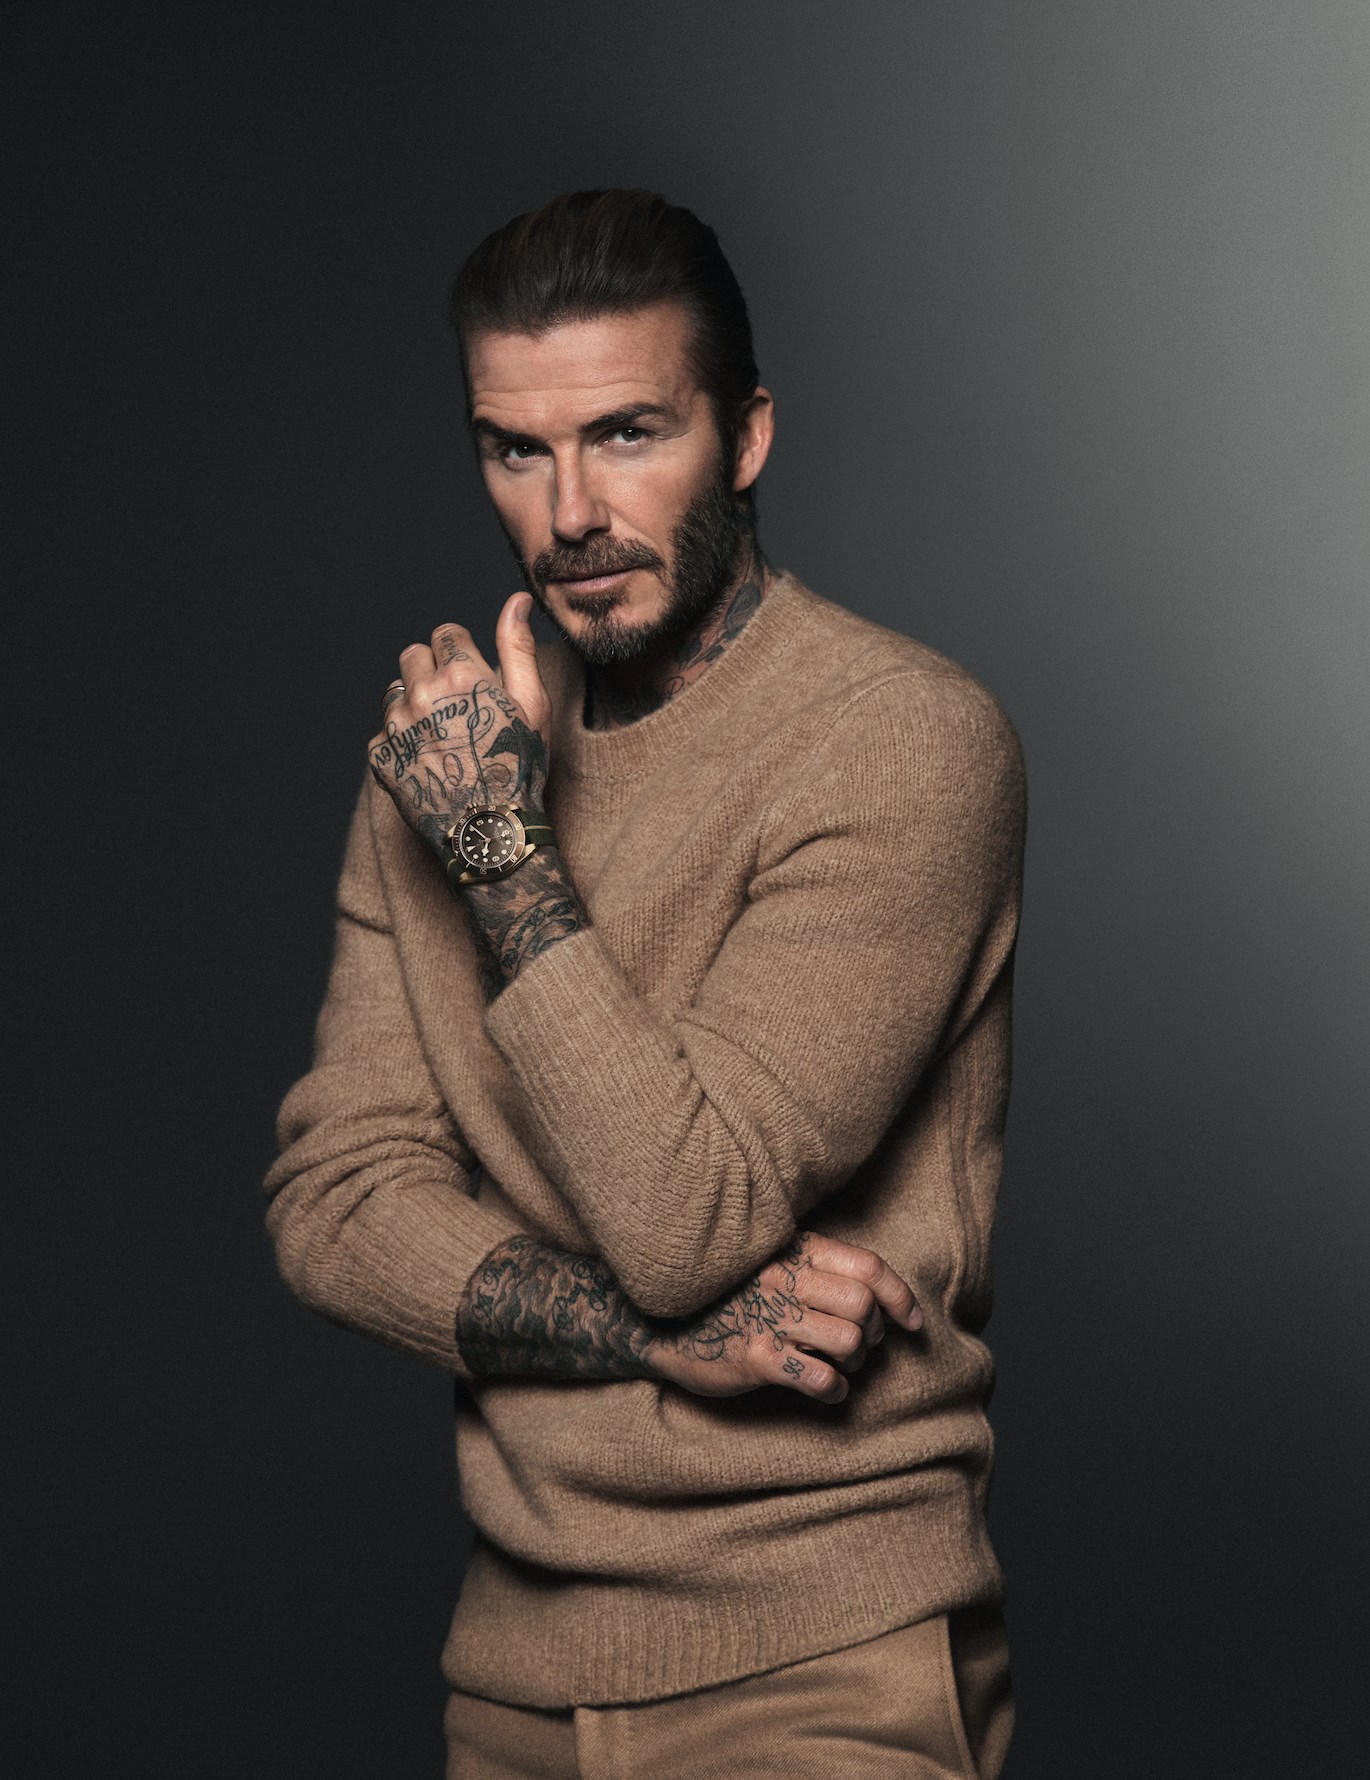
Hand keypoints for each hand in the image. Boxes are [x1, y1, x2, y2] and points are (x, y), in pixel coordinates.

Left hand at [366, 593, 549, 858]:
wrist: (490, 831)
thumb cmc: (520, 767)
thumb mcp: (532, 703)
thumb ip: (517, 646)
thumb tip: (517, 601)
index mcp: (462, 674)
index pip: (445, 632)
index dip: (460, 652)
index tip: (469, 675)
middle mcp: (423, 692)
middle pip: (412, 655)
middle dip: (431, 671)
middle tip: (455, 706)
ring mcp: (397, 725)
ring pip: (394, 692)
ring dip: (412, 704)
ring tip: (440, 736)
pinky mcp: (380, 755)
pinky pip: (384, 733)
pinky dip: (401, 743)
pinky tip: (427, 763)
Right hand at [646, 1232, 922, 1404]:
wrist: (655, 1318)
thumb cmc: (726, 1294)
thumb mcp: (770, 1263)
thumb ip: (815, 1267)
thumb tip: (875, 1294)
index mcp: (795, 1249)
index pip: (868, 1266)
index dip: (900, 1297)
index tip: (913, 1323)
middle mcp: (784, 1278)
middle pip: (863, 1305)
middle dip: (873, 1333)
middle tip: (859, 1346)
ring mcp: (769, 1317)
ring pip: (849, 1342)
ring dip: (853, 1363)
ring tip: (837, 1366)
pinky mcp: (754, 1357)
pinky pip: (819, 1378)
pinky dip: (833, 1391)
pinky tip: (823, 1389)